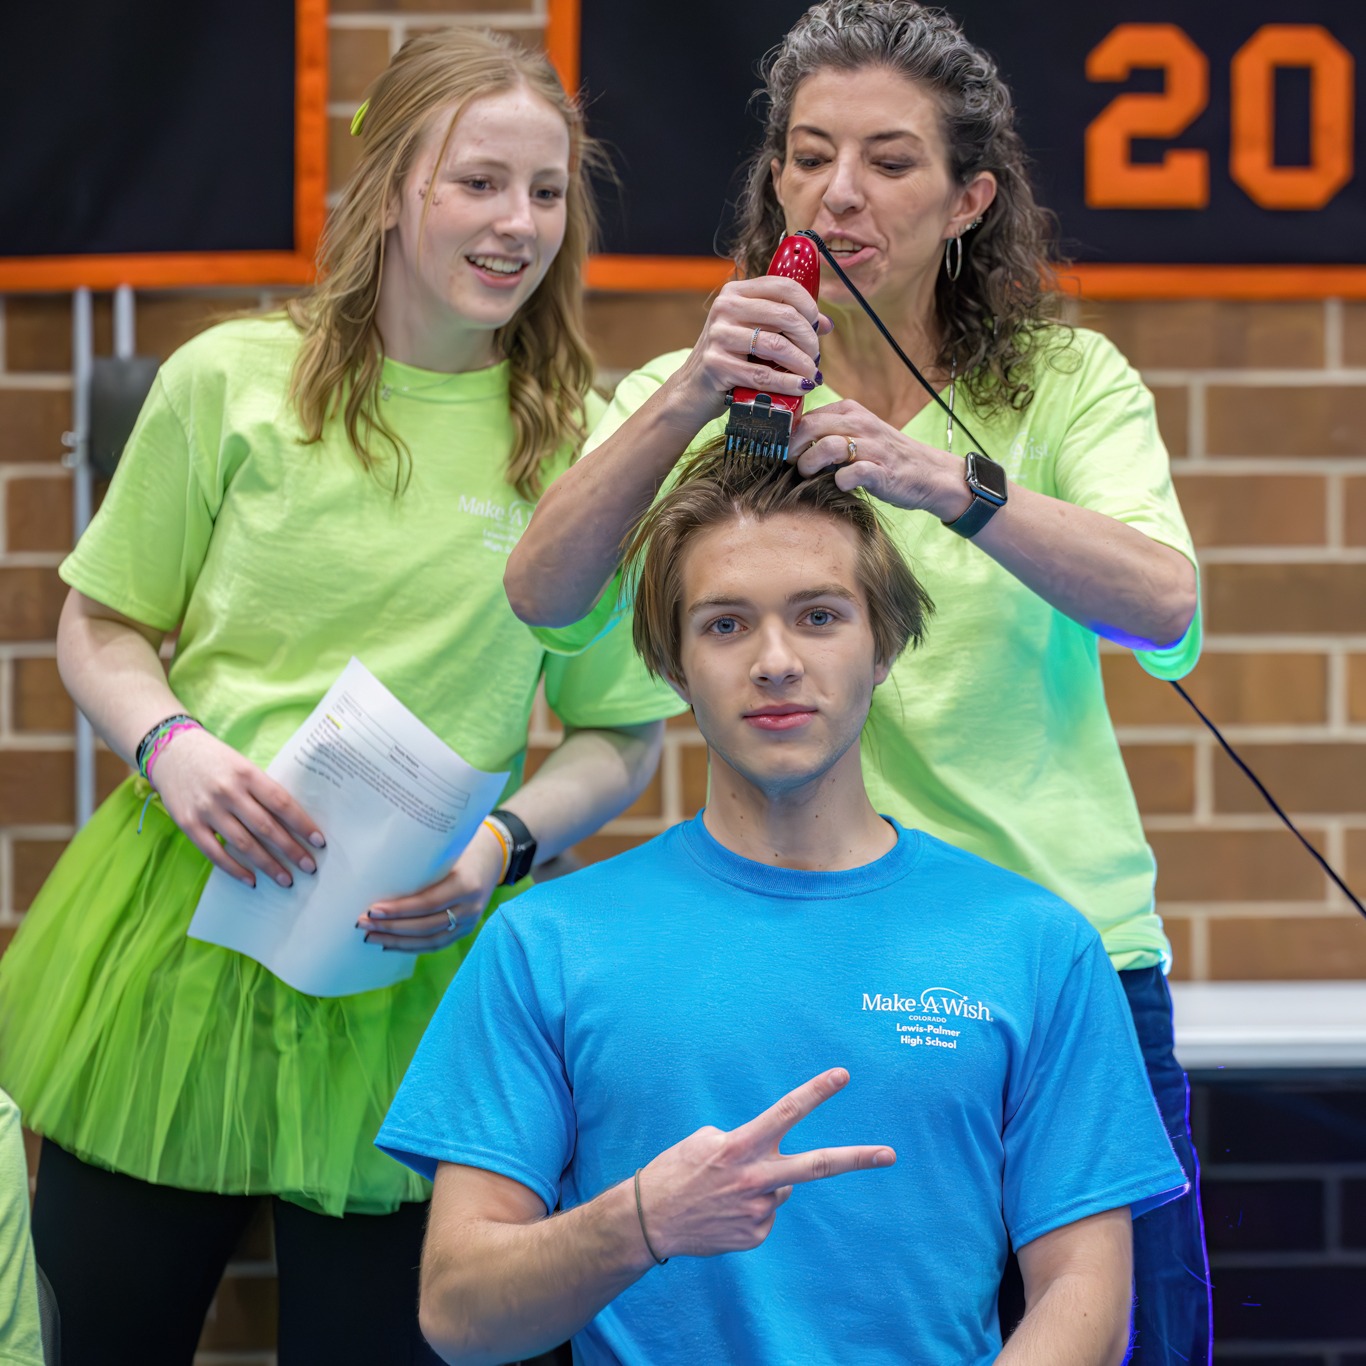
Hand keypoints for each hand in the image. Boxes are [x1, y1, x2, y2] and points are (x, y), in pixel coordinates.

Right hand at [151, 727, 324, 888]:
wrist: (172, 752)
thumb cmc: (216, 760)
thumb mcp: (243, 766)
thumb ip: (263, 790)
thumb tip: (292, 821)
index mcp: (247, 774)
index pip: (281, 803)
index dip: (302, 824)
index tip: (319, 841)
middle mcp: (228, 792)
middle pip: (266, 827)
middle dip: (291, 850)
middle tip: (309, 866)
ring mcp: (207, 809)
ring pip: (243, 844)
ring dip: (267, 865)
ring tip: (286, 879)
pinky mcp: (189, 824)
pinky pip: (215, 853)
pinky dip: (234, 869)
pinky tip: (251, 880)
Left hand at [357, 821, 506, 953]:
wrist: (496, 854)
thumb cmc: (465, 845)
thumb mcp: (448, 849)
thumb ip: (423, 864)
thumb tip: (378, 872)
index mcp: (467, 883)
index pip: (428, 902)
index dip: (400, 910)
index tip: (373, 910)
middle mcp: (471, 906)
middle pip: (426, 925)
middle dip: (391, 927)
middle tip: (363, 923)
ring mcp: (470, 921)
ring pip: (430, 940)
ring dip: (397, 941)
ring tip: (371, 937)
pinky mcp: (466, 929)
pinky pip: (436, 944)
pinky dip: (411, 946)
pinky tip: (390, 944)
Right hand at [636, 1068, 893, 1259]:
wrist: (650, 1220)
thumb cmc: (678, 1170)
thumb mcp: (706, 1141)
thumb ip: (749, 1145)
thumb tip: (780, 1168)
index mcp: (741, 1146)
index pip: (785, 1111)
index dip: (815, 1091)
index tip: (843, 1074)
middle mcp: (755, 1178)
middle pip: (816, 1165)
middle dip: (857, 1158)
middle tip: (890, 1154)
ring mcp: (758, 1210)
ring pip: (781, 1187)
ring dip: (761, 1184)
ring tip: (724, 1191)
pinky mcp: (755, 1235)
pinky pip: (766, 1213)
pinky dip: (750, 1208)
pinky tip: (723, 1211)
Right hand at [666, 276, 830, 428]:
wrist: (692, 390)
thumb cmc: (729, 358)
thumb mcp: (752, 332)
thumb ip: (784, 323)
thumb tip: (826, 324)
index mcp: (735, 292)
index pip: (783, 286)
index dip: (809, 305)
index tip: (818, 326)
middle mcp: (725, 308)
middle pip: (785, 315)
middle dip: (809, 339)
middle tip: (816, 355)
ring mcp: (718, 336)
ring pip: (776, 345)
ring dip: (802, 362)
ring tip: (812, 374)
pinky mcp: (717, 365)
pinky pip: (763, 374)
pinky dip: (788, 383)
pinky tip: (801, 386)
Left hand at [792, 400, 970, 521]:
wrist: (929, 473)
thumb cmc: (885, 456)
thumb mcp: (857, 435)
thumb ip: (828, 434)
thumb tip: (790, 445)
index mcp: (851, 412)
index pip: (807, 416)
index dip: (787, 436)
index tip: (780, 452)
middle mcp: (861, 424)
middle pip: (811, 427)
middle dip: (792, 448)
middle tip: (789, 464)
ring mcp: (872, 446)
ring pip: (827, 447)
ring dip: (810, 464)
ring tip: (807, 474)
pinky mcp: (882, 471)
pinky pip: (851, 474)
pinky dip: (840, 482)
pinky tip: (839, 485)